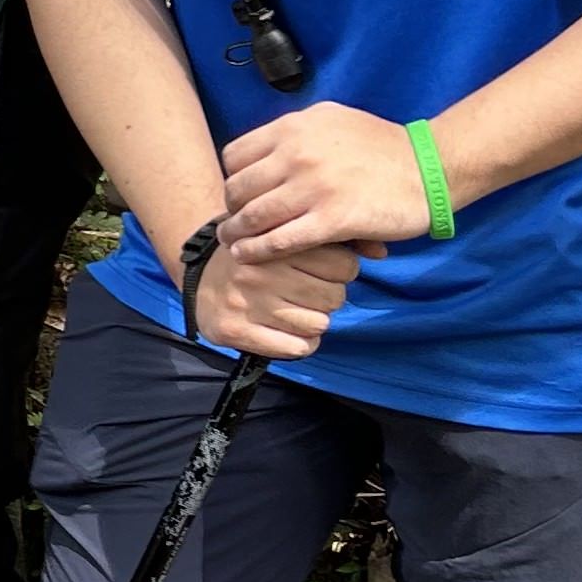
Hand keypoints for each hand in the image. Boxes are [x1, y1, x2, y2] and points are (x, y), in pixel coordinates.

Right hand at [175, 225, 369, 358]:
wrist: (199, 277)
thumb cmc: (257, 254)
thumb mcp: (289, 234)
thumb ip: (335, 238)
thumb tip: (382, 252)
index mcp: (275, 242)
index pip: (343, 265)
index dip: (340, 271)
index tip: (324, 270)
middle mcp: (260, 271)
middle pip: (335, 297)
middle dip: (329, 297)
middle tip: (308, 292)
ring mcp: (247, 303)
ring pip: (319, 325)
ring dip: (315, 322)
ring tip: (296, 311)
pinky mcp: (236, 331)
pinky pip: (297, 348)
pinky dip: (300, 344)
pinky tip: (287, 332)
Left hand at [220, 103, 438, 258]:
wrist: (429, 166)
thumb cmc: (380, 145)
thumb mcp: (331, 119)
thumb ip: (295, 131)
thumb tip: (263, 149)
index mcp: (293, 128)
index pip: (235, 156)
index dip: (232, 177)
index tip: (240, 193)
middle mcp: (296, 154)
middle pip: (238, 189)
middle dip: (232, 209)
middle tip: (234, 223)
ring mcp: (313, 188)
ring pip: (253, 217)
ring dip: (237, 234)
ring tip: (233, 244)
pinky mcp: (332, 220)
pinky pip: (279, 241)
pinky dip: (257, 251)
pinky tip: (249, 256)